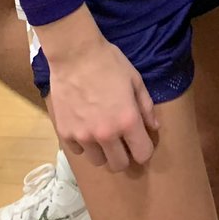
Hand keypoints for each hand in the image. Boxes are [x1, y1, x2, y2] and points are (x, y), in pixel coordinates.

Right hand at [48, 35, 157, 171]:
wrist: (75, 54)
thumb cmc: (109, 63)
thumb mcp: (135, 80)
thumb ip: (146, 107)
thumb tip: (153, 127)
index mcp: (127, 121)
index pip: (142, 154)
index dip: (144, 149)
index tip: (140, 141)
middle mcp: (106, 134)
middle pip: (119, 165)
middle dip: (125, 155)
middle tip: (122, 140)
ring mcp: (83, 136)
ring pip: (98, 161)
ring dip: (103, 151)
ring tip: (102, 132)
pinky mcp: (65, 133)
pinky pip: (78, 151)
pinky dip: (84, 143)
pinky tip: (85, 125)